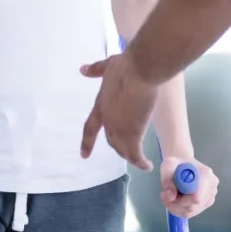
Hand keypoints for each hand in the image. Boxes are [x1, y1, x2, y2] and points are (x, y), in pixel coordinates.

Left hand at [80, 53, 159, 170]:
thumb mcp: (108, 66)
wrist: (141, 70)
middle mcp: (108, 120)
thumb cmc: (127, 65)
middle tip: (128, 154)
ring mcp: (119, 129)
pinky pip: (136, 156)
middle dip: (119, 149)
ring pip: (123, 150)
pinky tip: (148, 166)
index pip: (90, 128)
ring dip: (131, 156)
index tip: (84, 155)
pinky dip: (141, 163)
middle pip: (112, 141)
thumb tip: (82, 70)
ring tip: (140, 161)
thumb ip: (96, 70)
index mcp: (101, 105)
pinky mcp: (133, 134)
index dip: (87, 142)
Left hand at [160, 157, 218, 219]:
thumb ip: (167, 180)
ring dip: (176, 207)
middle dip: (176, 204)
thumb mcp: (167, 166)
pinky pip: (192, 213)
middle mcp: (211, 186)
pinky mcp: (207, 203)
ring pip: (191, 212)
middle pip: (193, 207)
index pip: (196, 198)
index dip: (181, 200)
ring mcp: (211, 196)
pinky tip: (175, 200)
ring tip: (169, 196)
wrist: (184, 166)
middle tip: (165, 195)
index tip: (170, 193)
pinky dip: (180, 209)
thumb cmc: (176, 164)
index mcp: (205, 175)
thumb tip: (171, 196)